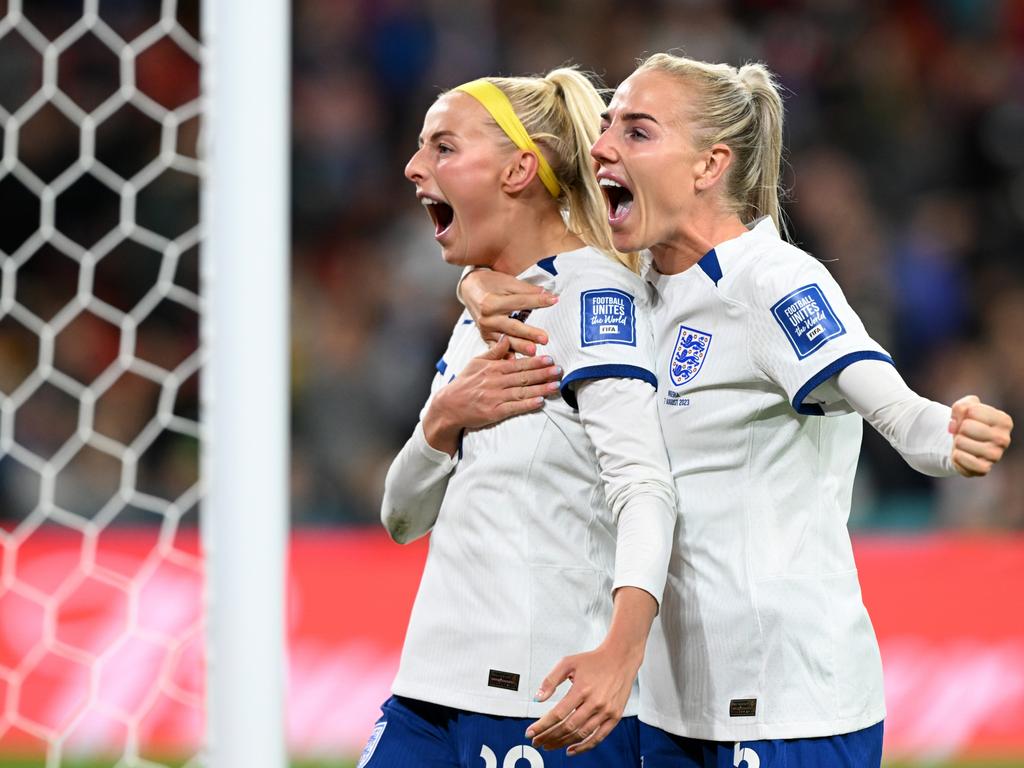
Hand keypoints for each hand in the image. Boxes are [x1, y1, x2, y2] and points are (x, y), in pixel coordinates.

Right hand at [422, 336, 561, 454]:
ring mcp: (495, 397)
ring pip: (522, 391)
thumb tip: (506, 338)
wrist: (449, 406)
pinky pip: (514, 407)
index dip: (535, 362)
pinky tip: (540, 401)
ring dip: (541, 388)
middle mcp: (495, 382)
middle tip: (559, 370)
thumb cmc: (464, 383)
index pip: (518, 364)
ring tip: (556, 385)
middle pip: (523, 377)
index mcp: (493, 369)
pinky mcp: (494, 412)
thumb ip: (494, 352)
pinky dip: (527, 404)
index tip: (549, 359)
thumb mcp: (476, 362)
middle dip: (543, 373)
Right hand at [461, 270, 556, 355]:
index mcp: (491, 302)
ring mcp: (486, 331)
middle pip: (512, 326)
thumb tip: (548, 295)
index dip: (537, 301)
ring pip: (506, 341)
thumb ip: (526, 290)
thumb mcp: (507, 282)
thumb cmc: (490, 284)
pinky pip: (497, 350)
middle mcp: (487, 319)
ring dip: (520, 347)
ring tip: (533, 351)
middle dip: (529, 333)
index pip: (519, 302)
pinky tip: (515, 361)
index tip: (554, 300)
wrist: (470, 289)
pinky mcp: (486, 338)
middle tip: (544, 338)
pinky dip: (506, 356)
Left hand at [524, 643, 640, 755]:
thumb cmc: (594, 660)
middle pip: (567, 727)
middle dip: (549, 737)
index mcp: (581, 689)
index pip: (557, 714)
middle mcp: (594, 702)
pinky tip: (571, 749)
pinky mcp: (614, 717)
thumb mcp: (568, 663)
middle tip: (537, 741)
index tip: (531, 732)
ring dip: (562, 743)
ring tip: (549, 745)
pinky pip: (598, 737)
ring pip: (581, 734)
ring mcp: (606, 711)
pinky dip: (584, 747)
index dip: (542, 726)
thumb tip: (538, 698)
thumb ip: (551, 680)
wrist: (620, 659)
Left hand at [948, 395, 1012, 476]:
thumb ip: (961, 407)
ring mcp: (995, 455)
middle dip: (959, 429)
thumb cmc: (968, 423)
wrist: (964, 445)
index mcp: (1004, 421)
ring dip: (956, 442)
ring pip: (960, 442)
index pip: (972, 411)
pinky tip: (961, 454)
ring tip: (963, 443)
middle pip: (966, 426)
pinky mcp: (984, 469)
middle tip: (964, 434)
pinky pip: (961, 459)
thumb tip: (954, 425)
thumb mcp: (965, 408)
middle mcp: (1003, 439)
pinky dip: (955, 456)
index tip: (966, 420)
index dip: (962, 415)